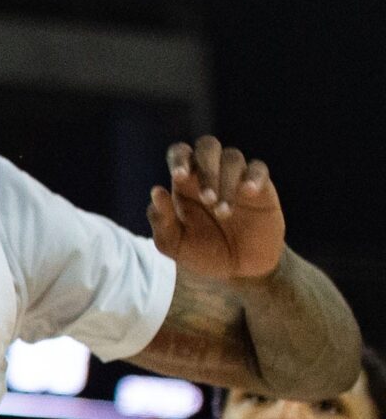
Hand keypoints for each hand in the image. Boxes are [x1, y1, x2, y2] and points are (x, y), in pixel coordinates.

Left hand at [147, 136, 284, 280]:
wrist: (238, 271)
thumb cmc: (202, 253)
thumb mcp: (174, 244)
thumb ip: (161, 220)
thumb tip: (156, 192)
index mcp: (185, 183)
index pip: (180, 153)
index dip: (179, 158)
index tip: (179, 176)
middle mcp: (210, 174)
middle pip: (207, 146)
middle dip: (206, 169)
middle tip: (206, 199)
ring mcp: (236, 178)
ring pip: (232, 158)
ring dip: (226, 183)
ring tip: (223, 213)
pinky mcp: (261, 188)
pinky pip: (259, 169)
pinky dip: (253, 177)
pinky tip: (247, 193)